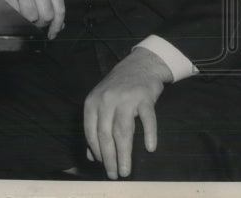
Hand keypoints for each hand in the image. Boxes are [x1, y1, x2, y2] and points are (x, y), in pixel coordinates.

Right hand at [0, 0, 64, 38]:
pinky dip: (15, 15)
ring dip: (27, 20)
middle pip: (47, 15)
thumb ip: (49, 1)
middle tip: (33, 23)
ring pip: (32, 16)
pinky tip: (13, 8)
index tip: (52, 34)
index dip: (57, 25)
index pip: (60, 8)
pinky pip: (17, 12)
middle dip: (40, 24)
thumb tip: (59, 25)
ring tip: (22, 14)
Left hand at [83, 47, 173, 178]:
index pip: (91, 131)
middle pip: (106, 134)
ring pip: (123, 131)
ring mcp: (126, 98)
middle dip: (109, 158)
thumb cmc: (118, 88)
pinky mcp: (144, 98)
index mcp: (93, 102)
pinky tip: (150, 148)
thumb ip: (95, 128)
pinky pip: (147, 119)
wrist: (139, 66)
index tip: (103, 166)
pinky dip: (149, 134)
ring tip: (126, 170)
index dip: (96, 151)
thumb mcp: (101, 104)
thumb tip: (92, 156)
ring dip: (124, 153)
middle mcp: (106, 100)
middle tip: (114, 175)